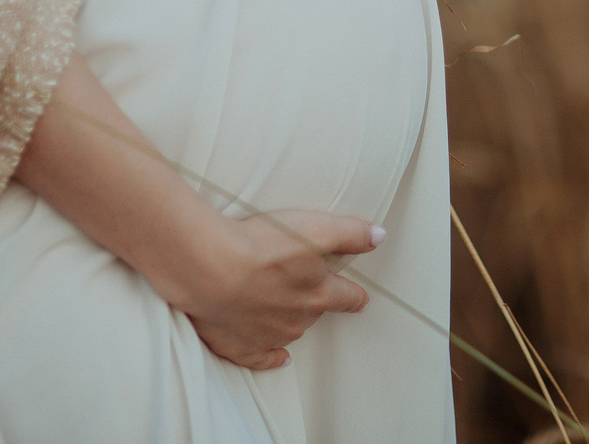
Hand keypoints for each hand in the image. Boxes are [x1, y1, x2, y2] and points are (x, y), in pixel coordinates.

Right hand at [154, 209, 379, 370]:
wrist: (210, 267)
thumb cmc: (261, 244)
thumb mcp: (316, 229)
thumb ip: (350, 233)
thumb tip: (378, 237)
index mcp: (318, 294)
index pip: (346, 297)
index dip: (354, 295)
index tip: (360, 299)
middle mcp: (297, 320)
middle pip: (315, 312)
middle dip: (314, 301)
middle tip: (305, 288)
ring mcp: (267, 336)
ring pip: (289, 331)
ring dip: (289, 320)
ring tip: (280, 304)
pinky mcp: (238, 346)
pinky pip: (260, 359)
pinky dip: (270, 358)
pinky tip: (277, 358)